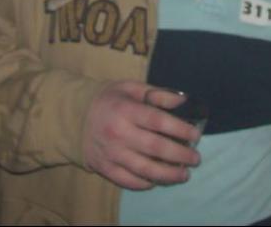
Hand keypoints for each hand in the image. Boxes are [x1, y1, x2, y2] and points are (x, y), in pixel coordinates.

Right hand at [83, 80, 200, 189]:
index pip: (159, 121)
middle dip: (180, 155)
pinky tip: (159, 180)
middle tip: (196, 159)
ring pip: (143, 168)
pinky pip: (127, 180)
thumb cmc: (110, 99)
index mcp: (127, 110)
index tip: (196, 136)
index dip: (180, 129)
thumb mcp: (132, 88)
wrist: (74, 116)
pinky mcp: (104, 168)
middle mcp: (119, 133)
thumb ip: (158, 94)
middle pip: (155, 147)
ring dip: (167, 174)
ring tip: (184, 175)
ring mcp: (111, 153)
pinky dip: (145, 183)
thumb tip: (183, 101)